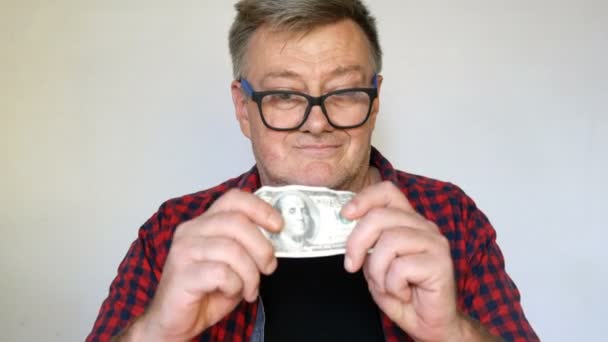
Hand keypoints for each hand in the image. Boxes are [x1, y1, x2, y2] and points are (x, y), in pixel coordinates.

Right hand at [139, 189, 282, 340]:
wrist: (174, 321)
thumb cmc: (206, 291)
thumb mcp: (234, 263)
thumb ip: (249, 247)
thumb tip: (277, 239)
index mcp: (204, 222)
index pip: (234, 199)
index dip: (261, 209)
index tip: (278, 226)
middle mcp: (191, 230)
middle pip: (237, 222)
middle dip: (262, 247)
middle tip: (268, 267)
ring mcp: (184, 251)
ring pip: (232, 249)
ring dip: (250, 273)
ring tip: (249, 288)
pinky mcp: (182, 274)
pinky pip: (221, 273)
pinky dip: (235, 286)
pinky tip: (230, 292)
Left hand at [342, 181, 460, 341]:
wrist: (429, 323)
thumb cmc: (403, 292)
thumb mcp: (375, 263)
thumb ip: (365, 243)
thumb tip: (344, 227)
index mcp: (408, 221)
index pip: (387, 192)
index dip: (363, 198)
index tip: (345, 215)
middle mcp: (423, 226)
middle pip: (380, 216)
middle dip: (357, 242)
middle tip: (351, 265)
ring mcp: (434, 242)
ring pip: (389, 242)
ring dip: (377, 270)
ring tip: (386, 285)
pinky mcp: (441, 262)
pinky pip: (401, 267)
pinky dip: (393, 286)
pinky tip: (404, 293)